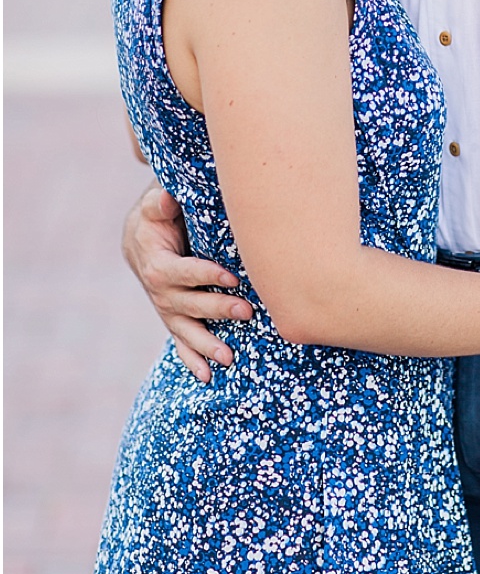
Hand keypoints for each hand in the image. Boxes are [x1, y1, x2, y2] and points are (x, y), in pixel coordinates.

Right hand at [123, 182, 252, 382]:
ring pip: (187, 331)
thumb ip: (160, 202)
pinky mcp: (173, 318)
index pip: (185, 272)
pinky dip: (192, 360)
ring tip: (229, 358)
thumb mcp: (154, 204)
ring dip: (207, 345)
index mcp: (158, 265)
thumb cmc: (156, 216)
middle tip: (247, 312)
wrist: (139, 238)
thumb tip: (167, 198)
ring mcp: (166, 309)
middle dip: (218, 309)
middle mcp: (160, 292)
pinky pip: (181, 342)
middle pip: (191, 304)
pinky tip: (207, 376)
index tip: (233, 278)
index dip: (208, 275)